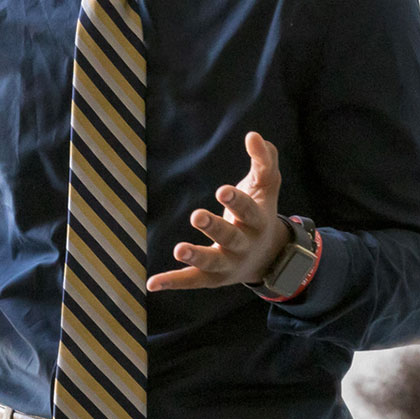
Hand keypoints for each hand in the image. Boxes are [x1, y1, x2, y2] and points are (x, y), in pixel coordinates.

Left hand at [147, 131, 289, 291]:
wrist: (269, 258)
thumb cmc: (260, 212)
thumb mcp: (266, 186)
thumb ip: (263, 160)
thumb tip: (253, 135)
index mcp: (257, 221)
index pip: (248, 210)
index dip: (236, 201)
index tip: (222, 190)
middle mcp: (244, 245)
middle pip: (231, 237)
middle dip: (215, 227)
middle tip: (196, 215)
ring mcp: (228, 264)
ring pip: (212, 262)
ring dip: (195, 256)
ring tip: (179, 249)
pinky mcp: (212, 278)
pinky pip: (192, 280)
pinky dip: (172, 282)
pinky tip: (151, 283)